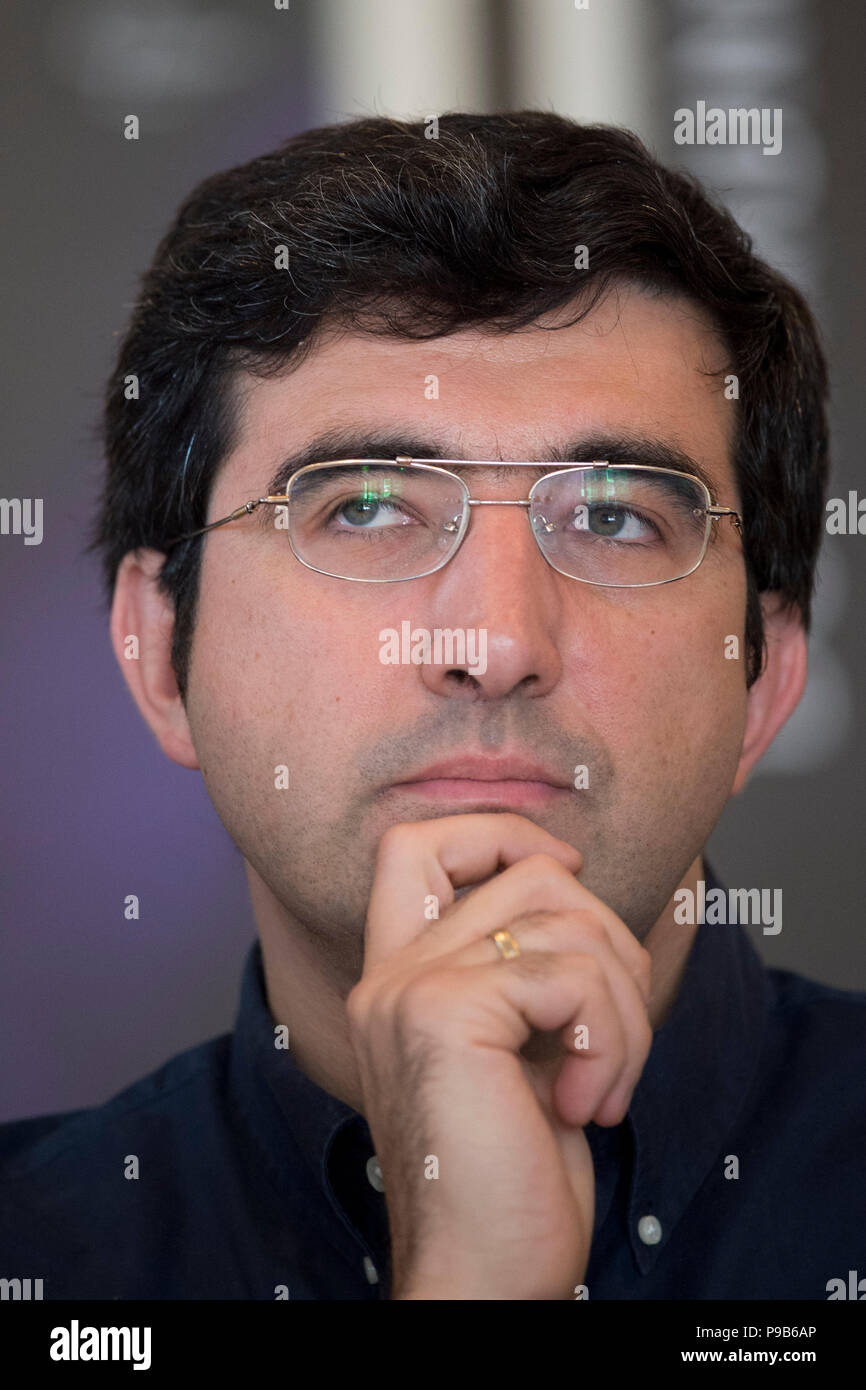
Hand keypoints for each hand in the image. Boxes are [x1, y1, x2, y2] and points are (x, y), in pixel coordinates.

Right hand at [345, 812, 652, 1299]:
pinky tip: (586, 1105)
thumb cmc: (511, 1178)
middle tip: (611, 1034)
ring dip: (621, 1003)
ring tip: (603, 1082)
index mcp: (399, 979)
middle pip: (528, 871)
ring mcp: (409, 990)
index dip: (498, 831)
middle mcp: (390, 974)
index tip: (567, 875)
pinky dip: (610, 1036)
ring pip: (566, 918)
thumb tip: (581, 891)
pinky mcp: (445, 1015)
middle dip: (610, 942)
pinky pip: (570, 975)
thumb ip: (528, 973)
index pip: (414, 845)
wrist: (481, 1277)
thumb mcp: (523, 1053)